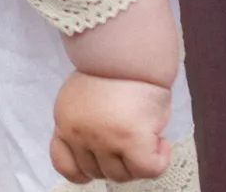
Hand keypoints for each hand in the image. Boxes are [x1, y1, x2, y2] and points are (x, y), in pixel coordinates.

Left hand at [49, 72, 171, 184]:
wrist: (128, 51)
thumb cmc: (112, 69)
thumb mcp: (84, 98)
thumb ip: (87, 124)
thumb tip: (102, 151)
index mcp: (65, 122)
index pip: (64, 164)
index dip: (84, 170)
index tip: (101, 160)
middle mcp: (80, 134)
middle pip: (97, 172)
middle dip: (117, 162)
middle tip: (131, 142)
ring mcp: (104, 139)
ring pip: (122, 175)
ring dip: (137, 162)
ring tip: (146, 136)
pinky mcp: (131, 139)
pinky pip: (147, 169)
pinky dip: (159, 161)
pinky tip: (161, 141)